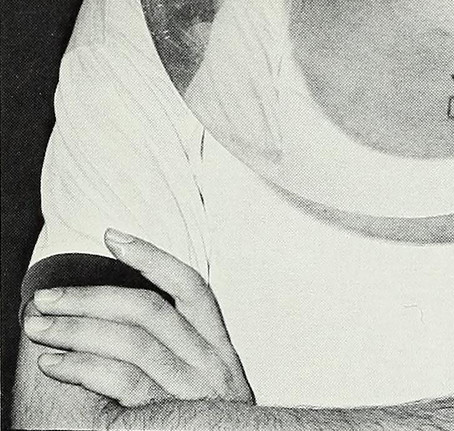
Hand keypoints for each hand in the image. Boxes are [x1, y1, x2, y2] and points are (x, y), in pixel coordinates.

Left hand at [23, 229, 253, 408]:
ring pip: (133, 342)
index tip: (112, 236)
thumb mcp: (206, 384)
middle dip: (92, 297)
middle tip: (46, 296)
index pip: (191, 287)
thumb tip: (121, 314)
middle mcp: (213, 364)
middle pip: (151, 311)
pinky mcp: (172, 419)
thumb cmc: (206, 427)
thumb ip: (179, 351)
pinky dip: (84, 369)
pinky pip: (124, 384)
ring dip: (77, 329)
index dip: (152, 257)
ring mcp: (194, 392)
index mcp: (220, 349)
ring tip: (38, 326)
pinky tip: (54, 364)